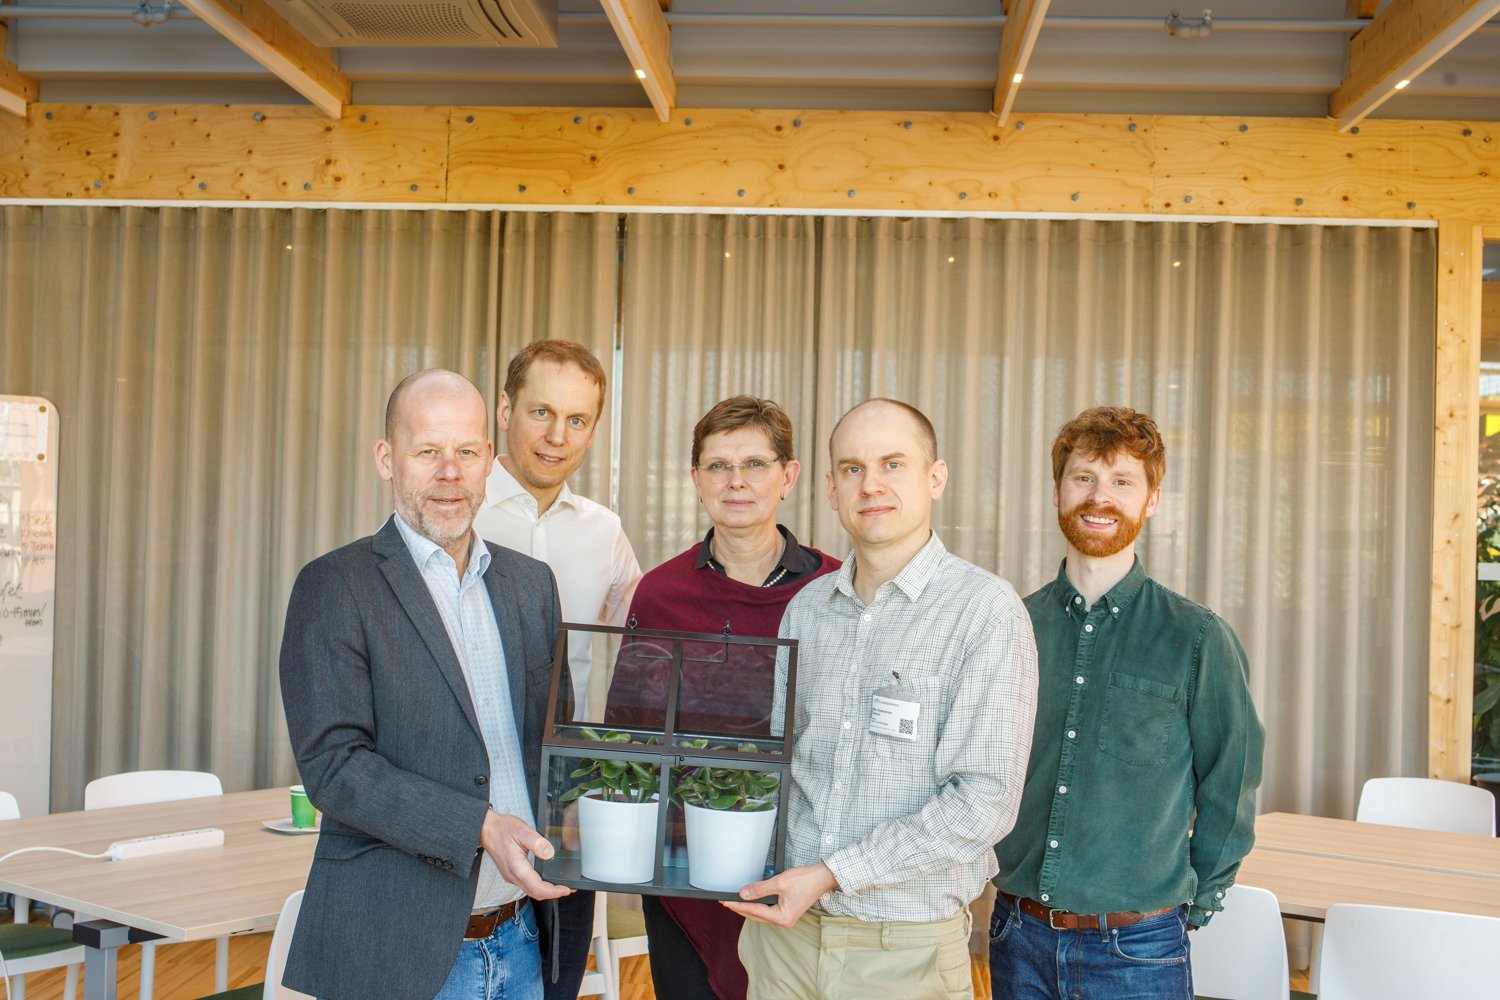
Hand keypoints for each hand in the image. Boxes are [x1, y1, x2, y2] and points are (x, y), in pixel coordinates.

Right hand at [480, 810, 572, 900]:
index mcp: (517, 868)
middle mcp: (513, 875)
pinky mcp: (511, 873)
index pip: (538, 888)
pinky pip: (527, 885)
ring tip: (560, 886)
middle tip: (568, 889)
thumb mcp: (522, 831)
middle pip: (535, 893)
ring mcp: (511, 876)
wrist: (486, 830)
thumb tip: (550, 853)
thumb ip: (538, 843)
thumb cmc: (502, 829)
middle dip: (553, 894)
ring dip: (546, 891)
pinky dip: (539, 886)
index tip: (567, 889)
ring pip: (531, 891)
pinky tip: (546, 880)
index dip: (554, 892)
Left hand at [721, 862, 835, 926]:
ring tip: (735, 902)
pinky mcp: (787, 912)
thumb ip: (759, 889)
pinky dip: (758, 907)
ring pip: (762, 915)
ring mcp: (786, 918)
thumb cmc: (805, 880)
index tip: (725, 902)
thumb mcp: (779, 882)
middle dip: (741, 909)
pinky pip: (768, 912)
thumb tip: (743, 894)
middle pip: (756, 916)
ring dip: (749, 909)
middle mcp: (784, 921)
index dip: (738, 906)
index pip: (754, 911)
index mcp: (782, 917)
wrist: (822, 877)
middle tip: (726, 902)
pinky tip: (751, 902)